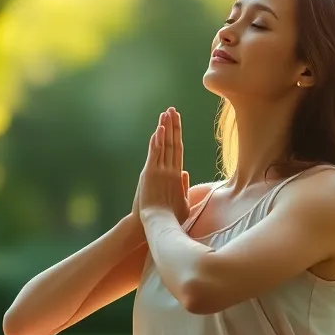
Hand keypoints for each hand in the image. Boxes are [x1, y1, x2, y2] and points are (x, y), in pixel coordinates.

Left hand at [132, 107, 189, 226]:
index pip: (179, 150)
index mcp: (177, 176)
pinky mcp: (150, 173)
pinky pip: (155, 153)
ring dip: (165, 128)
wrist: (157, 224)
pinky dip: (158, 141)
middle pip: (173, 143)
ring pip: (164, 145)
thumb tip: (185, 172)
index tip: (178, 122)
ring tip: (166, 113)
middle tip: (173, 110)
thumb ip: (184, 186)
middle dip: (173, 125)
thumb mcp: (183, 203)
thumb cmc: (170, 218)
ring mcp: (161, 171)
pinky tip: (159, 128)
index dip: (178, 134)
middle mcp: (171, 170)